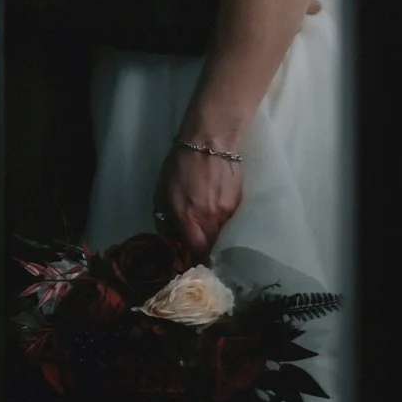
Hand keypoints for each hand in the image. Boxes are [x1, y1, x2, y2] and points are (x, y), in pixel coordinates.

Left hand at [156, 143, 242, 259]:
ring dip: (214, 237)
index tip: (189, 260)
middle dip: (204, 250)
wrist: (210, 142)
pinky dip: (222, 223)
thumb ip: (165, 218)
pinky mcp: (238, 204)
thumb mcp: (163, 191)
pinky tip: (216, 213)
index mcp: (188, 215)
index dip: (193, 258)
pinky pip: (230, 222)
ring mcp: (227, 212)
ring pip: (222, 236)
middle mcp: (210, 218)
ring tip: (207, 230)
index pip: (196, 250)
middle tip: (198, 247)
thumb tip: (170, 237)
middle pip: (211, 247)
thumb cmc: (180, 165)